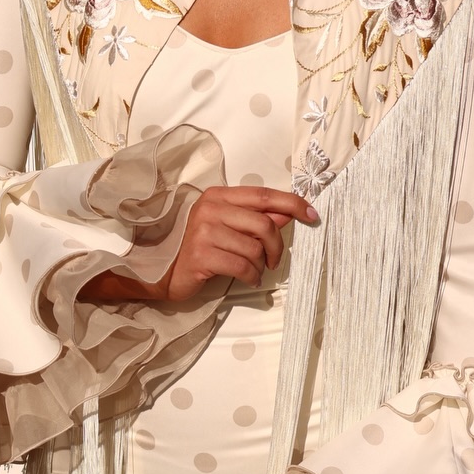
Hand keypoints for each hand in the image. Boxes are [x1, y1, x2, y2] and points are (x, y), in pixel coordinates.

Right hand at [83, 185, 319, 303]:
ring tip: (252, 271)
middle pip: (264, 224)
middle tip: (273, 261)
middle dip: (277, 247)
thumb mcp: (226, 228)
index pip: (264, 195)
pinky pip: (242, 266)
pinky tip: (247, 279)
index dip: (292, 203)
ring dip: (260, 265)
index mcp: (218, 196)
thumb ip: (255, 218)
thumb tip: (287, 213)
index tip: (313, 215)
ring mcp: (203, 231)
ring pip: (254, 248)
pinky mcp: (201, 255)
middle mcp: (210, 208)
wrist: (161, 272)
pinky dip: (251, 276)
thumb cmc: (197, 248)